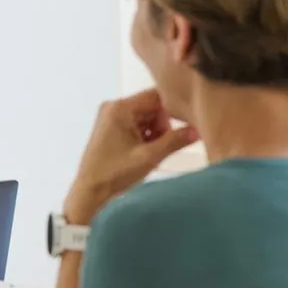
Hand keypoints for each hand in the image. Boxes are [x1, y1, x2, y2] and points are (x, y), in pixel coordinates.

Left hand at [65, 89, 198, 223]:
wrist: (90, 192)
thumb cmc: (113, 174)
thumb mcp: (149, 157)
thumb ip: (175, 141)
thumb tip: (197, 130)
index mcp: (120, 108)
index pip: (157, 96)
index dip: (174, 110)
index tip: (184, 125)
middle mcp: (114, 107)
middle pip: (152, 106)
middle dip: (162, 126)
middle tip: (160, 147)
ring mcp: (111, 117)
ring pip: (146, 117)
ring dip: (154, 133)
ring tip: (150, 153)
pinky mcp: (111, 128)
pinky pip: (136, 125)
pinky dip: (145, 137)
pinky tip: (143, 153)